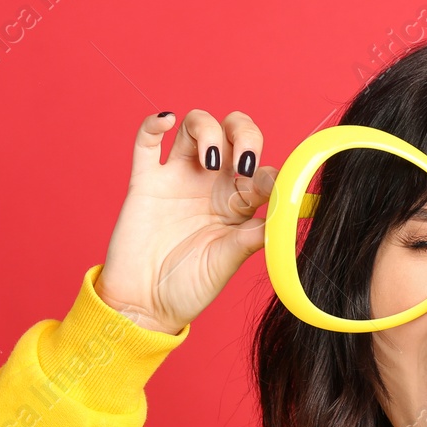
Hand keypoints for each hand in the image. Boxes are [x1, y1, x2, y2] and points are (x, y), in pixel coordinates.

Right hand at [95, 109, 276, 334]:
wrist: (144, 305)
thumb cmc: (188, 289)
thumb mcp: (226, 263)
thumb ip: (251, 237)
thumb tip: (282, 216)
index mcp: (238, 204)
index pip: (263, 171)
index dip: (270, 173)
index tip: (267, 190)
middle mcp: (212, 185)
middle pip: (234, 135)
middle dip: (244, 134)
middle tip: (242, 162)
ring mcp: (178, 179)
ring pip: (196, 127)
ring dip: (208, 130)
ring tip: (208, 161)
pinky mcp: (146, 182)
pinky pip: (147, 142)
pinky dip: (154, 123)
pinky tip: (167, 121)